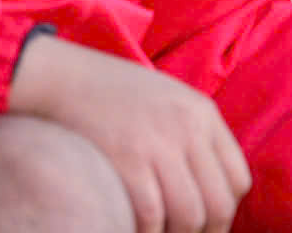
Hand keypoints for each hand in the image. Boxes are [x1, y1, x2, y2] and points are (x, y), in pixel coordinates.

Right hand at [8, 33, 249, 232]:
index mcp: (200, 111)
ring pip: (189, 216)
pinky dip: (144, 230)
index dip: (223, 211)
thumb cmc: (105, 93)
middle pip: (218, 204)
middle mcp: (186, 127)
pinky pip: (151, 215)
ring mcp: (156, 143)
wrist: (53, 74)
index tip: (202, 223)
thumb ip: (191, 136)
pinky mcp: (125, 159)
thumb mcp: (163, 98)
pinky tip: (128, 224)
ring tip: (153, 231)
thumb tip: (209, 191)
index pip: (237, 180)